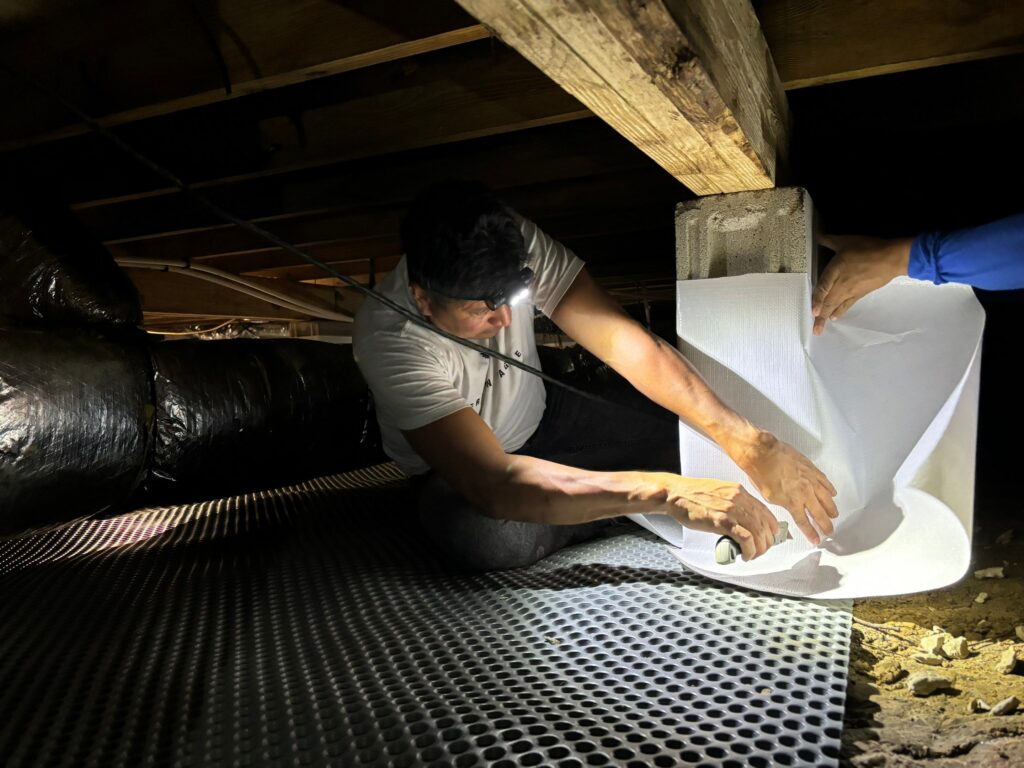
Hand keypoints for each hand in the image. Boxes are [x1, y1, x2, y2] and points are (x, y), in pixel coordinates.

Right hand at [662, 476, 780, 560]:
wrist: (674, 494)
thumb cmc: (691, 496)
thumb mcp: (718, 493)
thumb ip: (732, 503)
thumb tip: (742, 519)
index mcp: (739, 491)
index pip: (766, 512)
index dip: (773, 528)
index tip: (772, 539)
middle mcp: (739, 498)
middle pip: (766, 524)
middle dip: (767, 542)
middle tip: (761, 550)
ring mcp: (731, 509)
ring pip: (759, 533)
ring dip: (759, 549)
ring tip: (752, 555)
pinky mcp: (722, 521)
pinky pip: (746, 538)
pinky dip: (750, 550)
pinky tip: (746, 555)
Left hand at [731, 431, 837, 545]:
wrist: (762, 453)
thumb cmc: (761, 473)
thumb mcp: (768, 497)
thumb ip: (783, 504)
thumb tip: (788, 507)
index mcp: (793, 502)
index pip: (805, 522)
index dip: (811, 533)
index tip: (816, 540)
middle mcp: (805, 493)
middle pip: (819, 513)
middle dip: (825, 524)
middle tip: (829, 531)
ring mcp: (810, 480)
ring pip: (826, 498)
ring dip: (831, 508)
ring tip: (834, 514)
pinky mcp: (811, 469)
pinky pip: (825, 481)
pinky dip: (830, 489)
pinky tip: (833, 493)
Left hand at [812, 234, 912, 334]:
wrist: (891, 258)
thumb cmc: (868, 249)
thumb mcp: (846, 241)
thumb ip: (829, 240)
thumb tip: (816, 235)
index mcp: (835, 272)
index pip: (822, 288)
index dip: (817, 300)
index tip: (813, 312)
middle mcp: (841, 285)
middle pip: (828, 302)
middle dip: (820, 317)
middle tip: (815, 331)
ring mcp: (851, 291)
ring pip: (836, 306)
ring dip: (827, 318)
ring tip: (820, 329)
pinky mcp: (860, 293)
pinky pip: (847, 305)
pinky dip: (840, 311)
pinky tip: (835, 317)